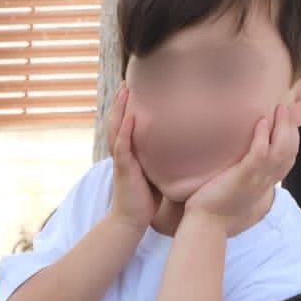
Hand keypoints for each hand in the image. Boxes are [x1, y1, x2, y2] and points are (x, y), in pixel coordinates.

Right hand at [107, 84, 157, 232]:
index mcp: (129, 152)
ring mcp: (121, 160)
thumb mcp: (156, 171)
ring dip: (119, 109)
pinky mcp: (123, 168)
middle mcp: (122, 152)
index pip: (126, 124)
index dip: (128, 107)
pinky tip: (130, 115)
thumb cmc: (145, 198)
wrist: (131, 219)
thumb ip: (163, 156)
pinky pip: (122, 145)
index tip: (135, 88)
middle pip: (117, 121)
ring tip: (124, 90)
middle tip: (126, 81)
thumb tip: (184, 144)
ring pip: (116, 129)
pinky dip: (125, 129)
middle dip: (120, 101)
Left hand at [187, 106, 299, 232]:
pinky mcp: (244, 176)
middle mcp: (266, 182)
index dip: (291, 140)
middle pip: (290, 150)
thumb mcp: (236, 194)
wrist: (205, 226)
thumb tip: (236, 171)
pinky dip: (262, 136)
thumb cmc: (215, 213)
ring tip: (278, 110)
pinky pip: (260, 152)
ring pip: (281, 148)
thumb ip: (242, 182)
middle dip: (290, 128)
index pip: (288, 160)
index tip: (288, 125)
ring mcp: (257, 179)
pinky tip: (260, 122)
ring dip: (281, 126)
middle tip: (284, 110)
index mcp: (266, 186)